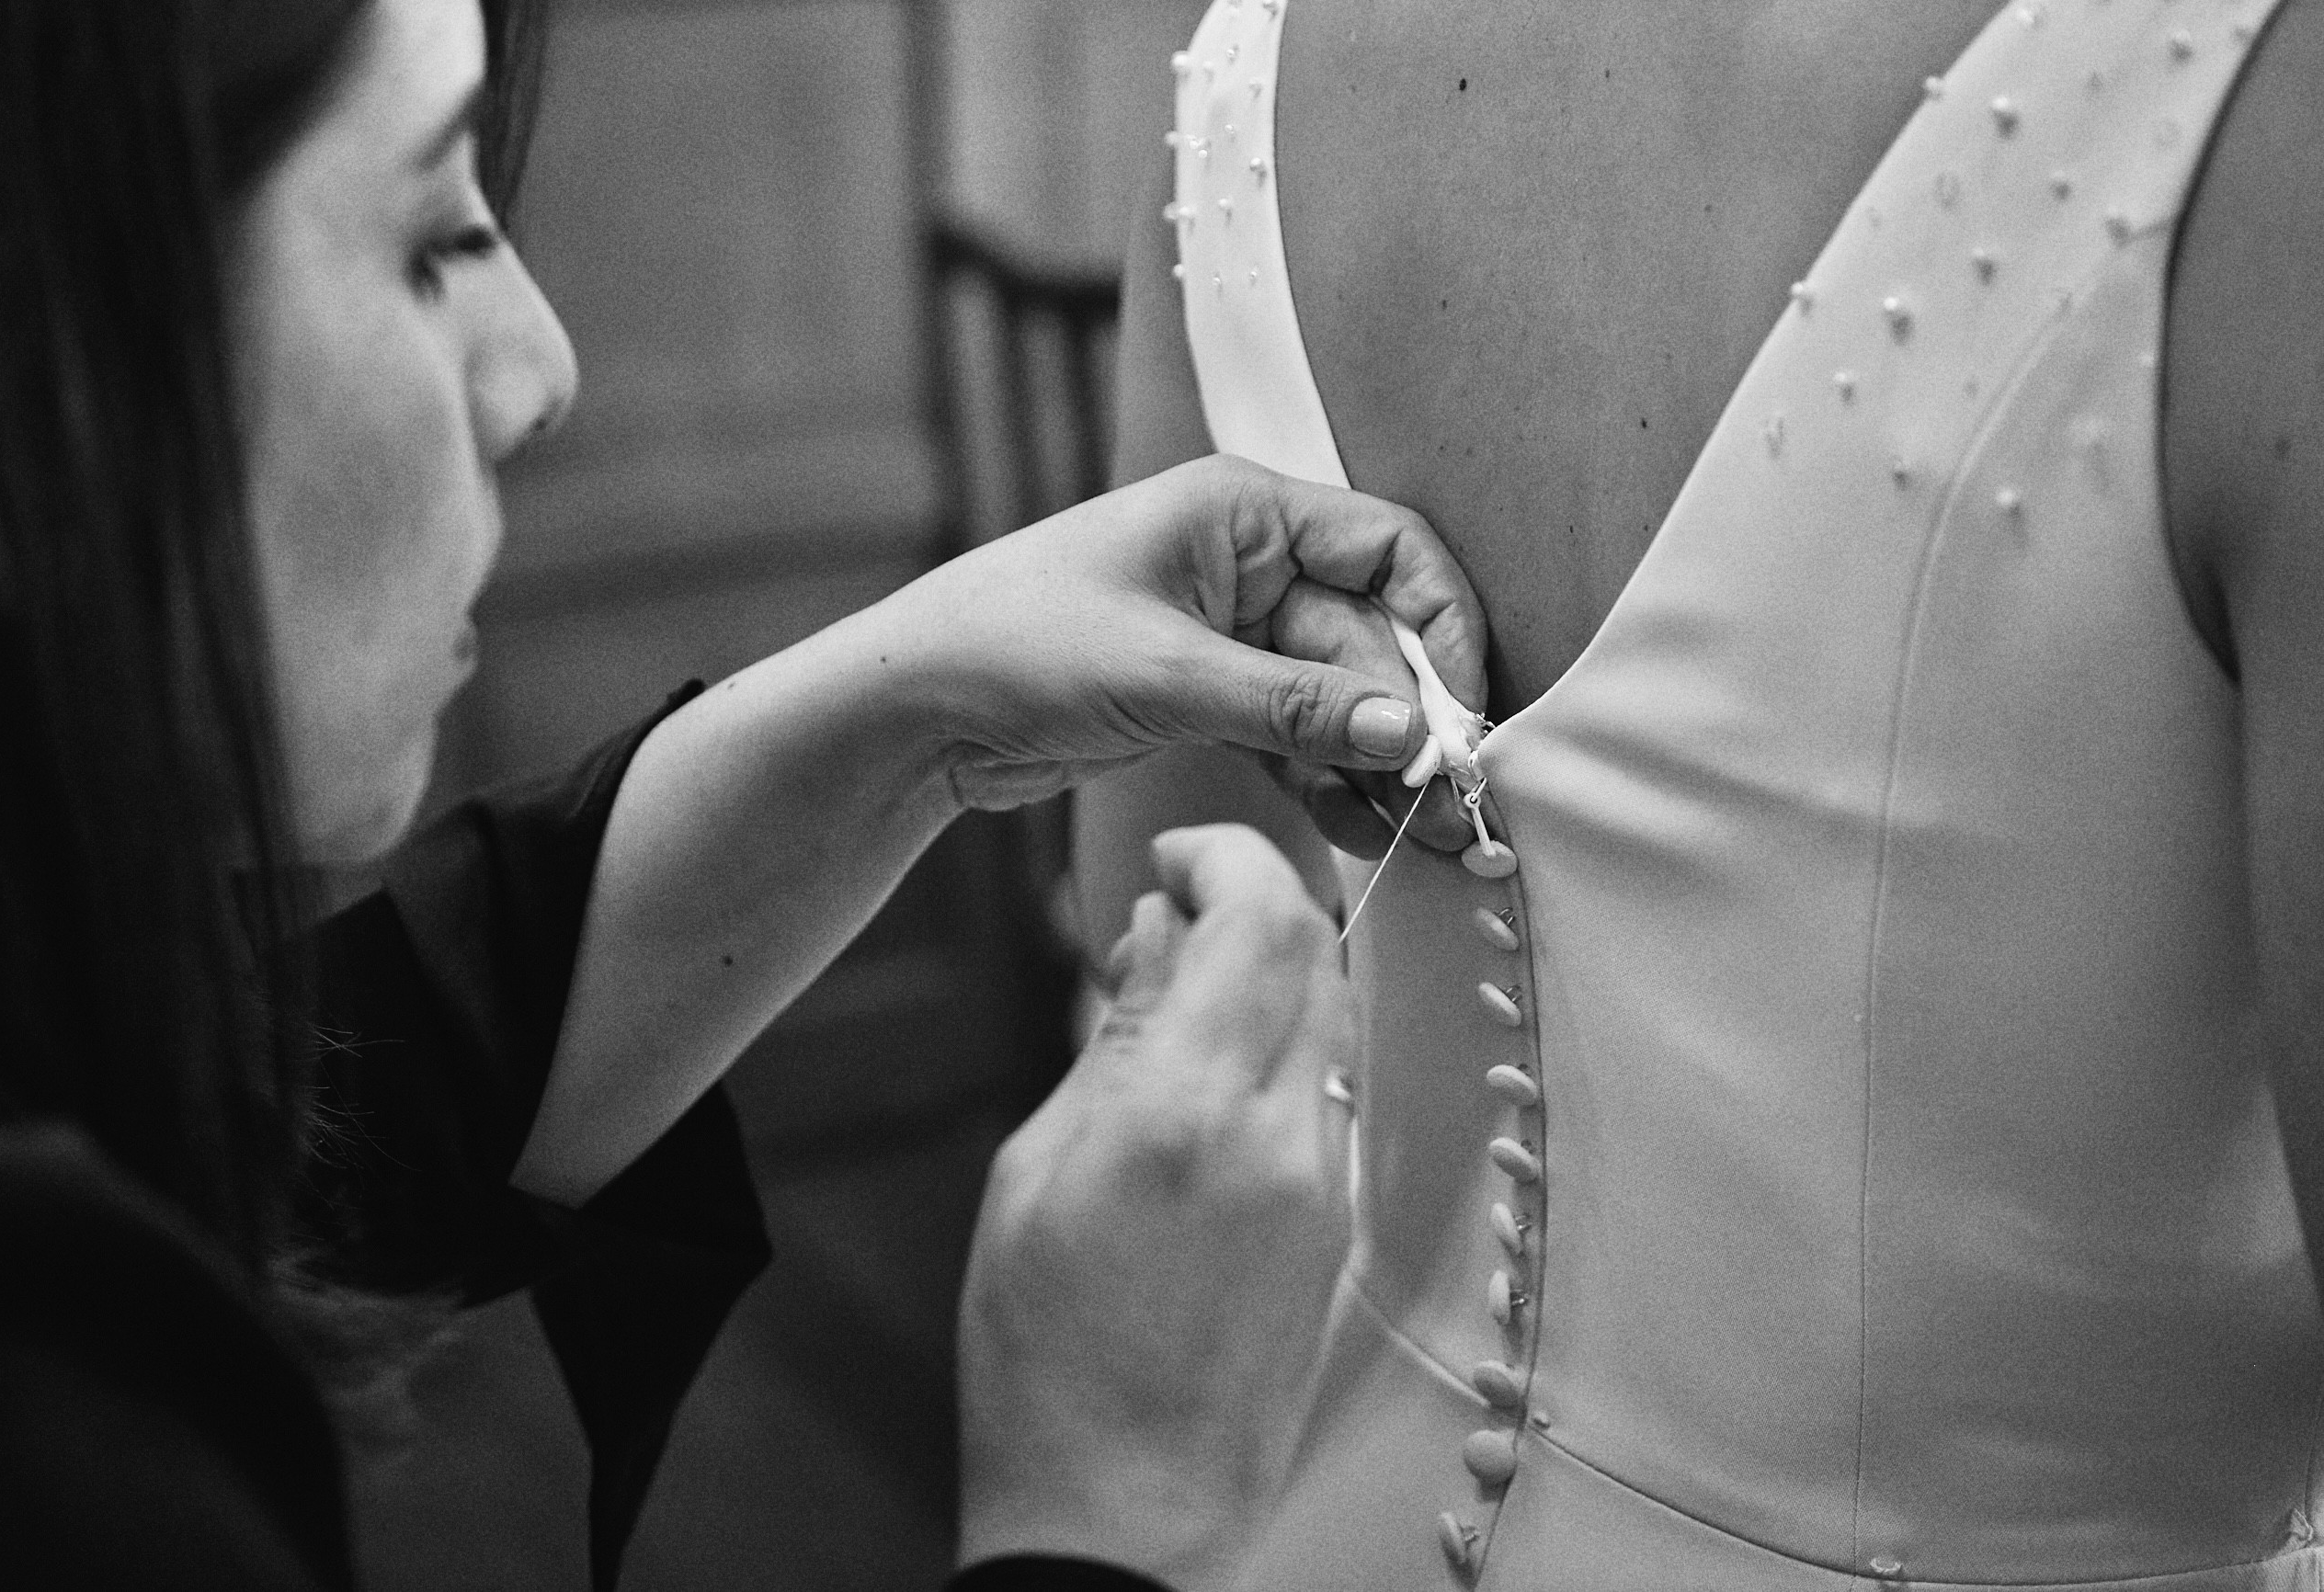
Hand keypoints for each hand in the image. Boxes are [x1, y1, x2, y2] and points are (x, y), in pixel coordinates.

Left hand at [884, 454, 1487, 810]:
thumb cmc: (1017, 646)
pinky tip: (1363, 835)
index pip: (1389, 548)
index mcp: (1243, 512)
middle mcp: (1248, 564)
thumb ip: (1294, 706)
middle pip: (1372, 637)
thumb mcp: (1166, 675)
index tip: (1465, 710)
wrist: (912, 708)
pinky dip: (1326, 782)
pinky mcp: (1208, 698)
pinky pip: (1295, 736)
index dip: (1443, 624)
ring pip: (1339, 697)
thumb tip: (1412, 733)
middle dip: (1412, 721)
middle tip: (1451, 804)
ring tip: (1425, 839)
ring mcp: (1230, 635)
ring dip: (1379, 765)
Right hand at [956, 826, 1354, 1589]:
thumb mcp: (1033, 1173)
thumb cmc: (1044, 1358)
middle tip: (1177, 902)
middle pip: (1315, 946)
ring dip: (1272, 964)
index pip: (1258, 917)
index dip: (1223, 856)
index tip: (1174, 856)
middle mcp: (1279, 1135)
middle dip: (1254, 893)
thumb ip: (1111, 1038)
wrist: (1123, 1515)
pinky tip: (1213, 1065)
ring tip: (1184, 987)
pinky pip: (1328, 1083)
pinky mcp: (1338, 1222)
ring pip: (1332, 1009)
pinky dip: (1283, 1038)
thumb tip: (1153, 935)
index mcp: (1184, 1113)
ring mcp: (1324, 1182)